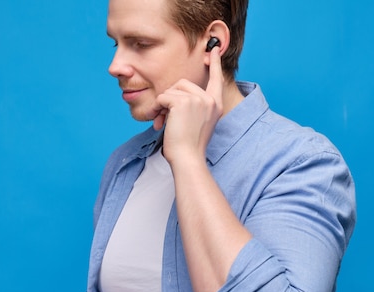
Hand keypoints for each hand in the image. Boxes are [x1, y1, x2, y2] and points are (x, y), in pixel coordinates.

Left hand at [147, 46, 224, 164]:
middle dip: (170, 99)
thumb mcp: (197, 123)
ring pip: (171, 91)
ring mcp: (198, 99)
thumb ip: (192, 106)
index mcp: (216, 105)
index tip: (213, 49)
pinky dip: (157, 109)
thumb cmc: (189, 147)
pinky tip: (160, 123)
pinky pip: (162, 97)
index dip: (215, 63)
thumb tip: (173, 95)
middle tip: (165, 118)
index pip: (217, 79)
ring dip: (162, 106)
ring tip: (163, 123)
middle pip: (182, 83)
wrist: (188, 158)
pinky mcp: (183, 102)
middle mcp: (210, 99)